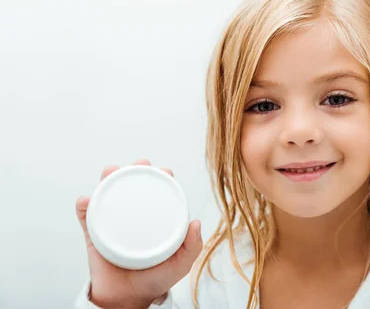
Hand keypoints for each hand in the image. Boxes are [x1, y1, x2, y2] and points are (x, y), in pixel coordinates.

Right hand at [75, 159, 202, 308]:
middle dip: (136, 169)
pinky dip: (83, 205)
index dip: (162, 176)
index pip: (159, 191)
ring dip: (108, 178)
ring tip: (111, 171)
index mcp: (154, 218)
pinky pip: (86, 216)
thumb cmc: (155, 280)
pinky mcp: (93, 234)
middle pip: (133, 185)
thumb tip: (196, 222)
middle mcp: (133, 215)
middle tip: (141, 164)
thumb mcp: (180, 264)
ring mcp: (112, 222)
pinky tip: (86, 200)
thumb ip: (191, 246)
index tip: (166, 171)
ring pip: (107, 193)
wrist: (127, 299)